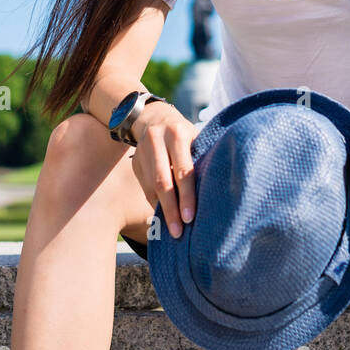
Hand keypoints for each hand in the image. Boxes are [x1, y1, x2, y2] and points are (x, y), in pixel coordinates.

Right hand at [129, 102, 197, 238]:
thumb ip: (200, 158)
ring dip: (161, 210)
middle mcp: (157, 141)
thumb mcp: (194, 137)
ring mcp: (142, 152)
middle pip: (163, 181)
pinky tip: (162, 216)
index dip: (186, 196)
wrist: (152, 117)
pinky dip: (154, 203)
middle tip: (178, 232)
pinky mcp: (134, 162)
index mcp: (178, 135)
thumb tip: (215, 192)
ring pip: (151, 186)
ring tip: (171, 230)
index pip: (183, 170)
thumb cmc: (183, 133)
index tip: (190, 218)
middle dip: (171, 209)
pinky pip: (144, 187)